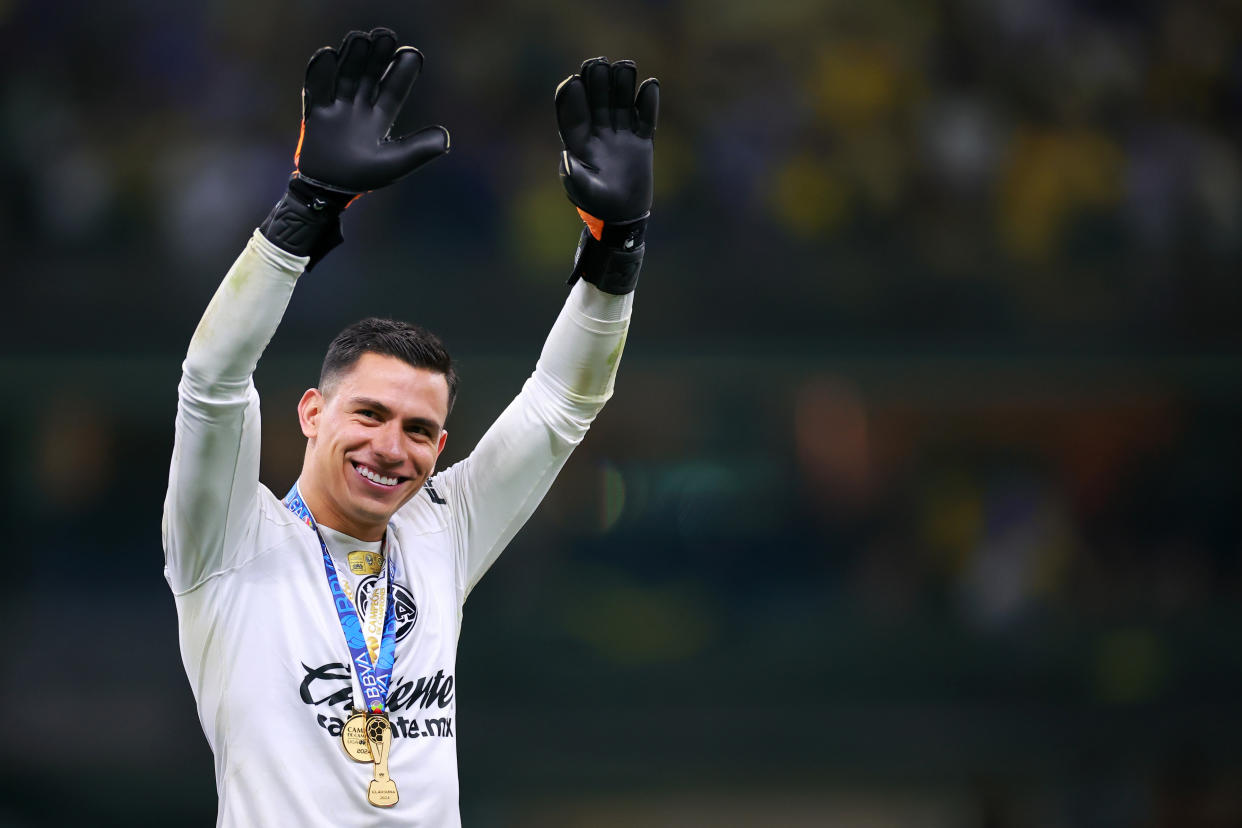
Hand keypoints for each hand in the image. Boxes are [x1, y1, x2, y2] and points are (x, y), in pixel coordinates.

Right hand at [295, 28, 448, 194]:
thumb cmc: (363, 178)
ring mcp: (337, 107)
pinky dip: (320, 71)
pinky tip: (328, 54)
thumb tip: (446, 138)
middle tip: (385, 36)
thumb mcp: (395, 164)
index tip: (411, 54)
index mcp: (380, 118)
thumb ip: (419, 150)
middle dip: (377, 56)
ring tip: (360, 39)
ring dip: (352, 58)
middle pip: (369, 75)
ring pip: (345, 75)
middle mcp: (359, 107)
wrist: (327, 191)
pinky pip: (316, 87)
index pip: (394, 90)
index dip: (402, 72)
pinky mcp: (315, 112)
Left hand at [555, 57, 658, 225]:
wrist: (623, 216)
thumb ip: (574, 176)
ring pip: (621, 103)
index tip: (573, 80)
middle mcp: (599, 132)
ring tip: (625, 66)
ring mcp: (621, 134)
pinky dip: (648, 102)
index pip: (573, 113)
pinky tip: (650, 85)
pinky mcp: (641, 140)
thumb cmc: (598, 205)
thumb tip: (566, 156)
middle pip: (598, 100)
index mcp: (579, 142)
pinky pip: (645, 118)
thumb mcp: (583, 193)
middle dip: (597, 82)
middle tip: (599, 63)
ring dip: (622, 84)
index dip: (571, 97)